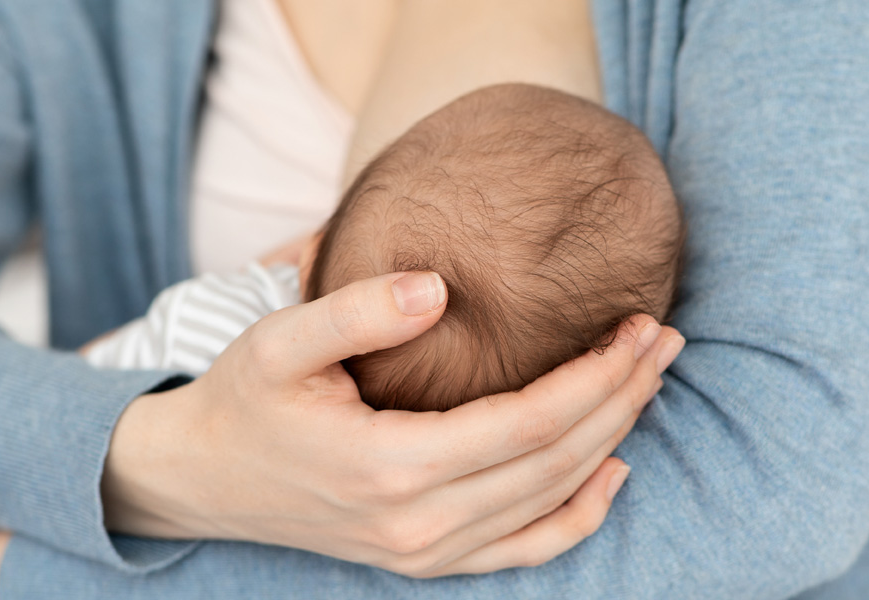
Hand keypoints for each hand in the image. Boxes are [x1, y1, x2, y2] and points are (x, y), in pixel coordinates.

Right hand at [102, 270, 682, 576]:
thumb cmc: (246, 398)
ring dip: (613, 441)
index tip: (637, 325)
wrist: (203, 479)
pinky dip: (579, 515)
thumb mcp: (280, 340)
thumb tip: (438, 287)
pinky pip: (523, 551)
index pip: (529, 423)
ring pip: (550, 503)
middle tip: (665, 339)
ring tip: (650, 381)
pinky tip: (612, 469)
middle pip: (556, 462)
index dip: (595, 375)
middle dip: (622, 398)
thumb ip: (357, 310)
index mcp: (391, 465)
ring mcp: (424, 552)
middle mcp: (418, 522)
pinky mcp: (425, 562)